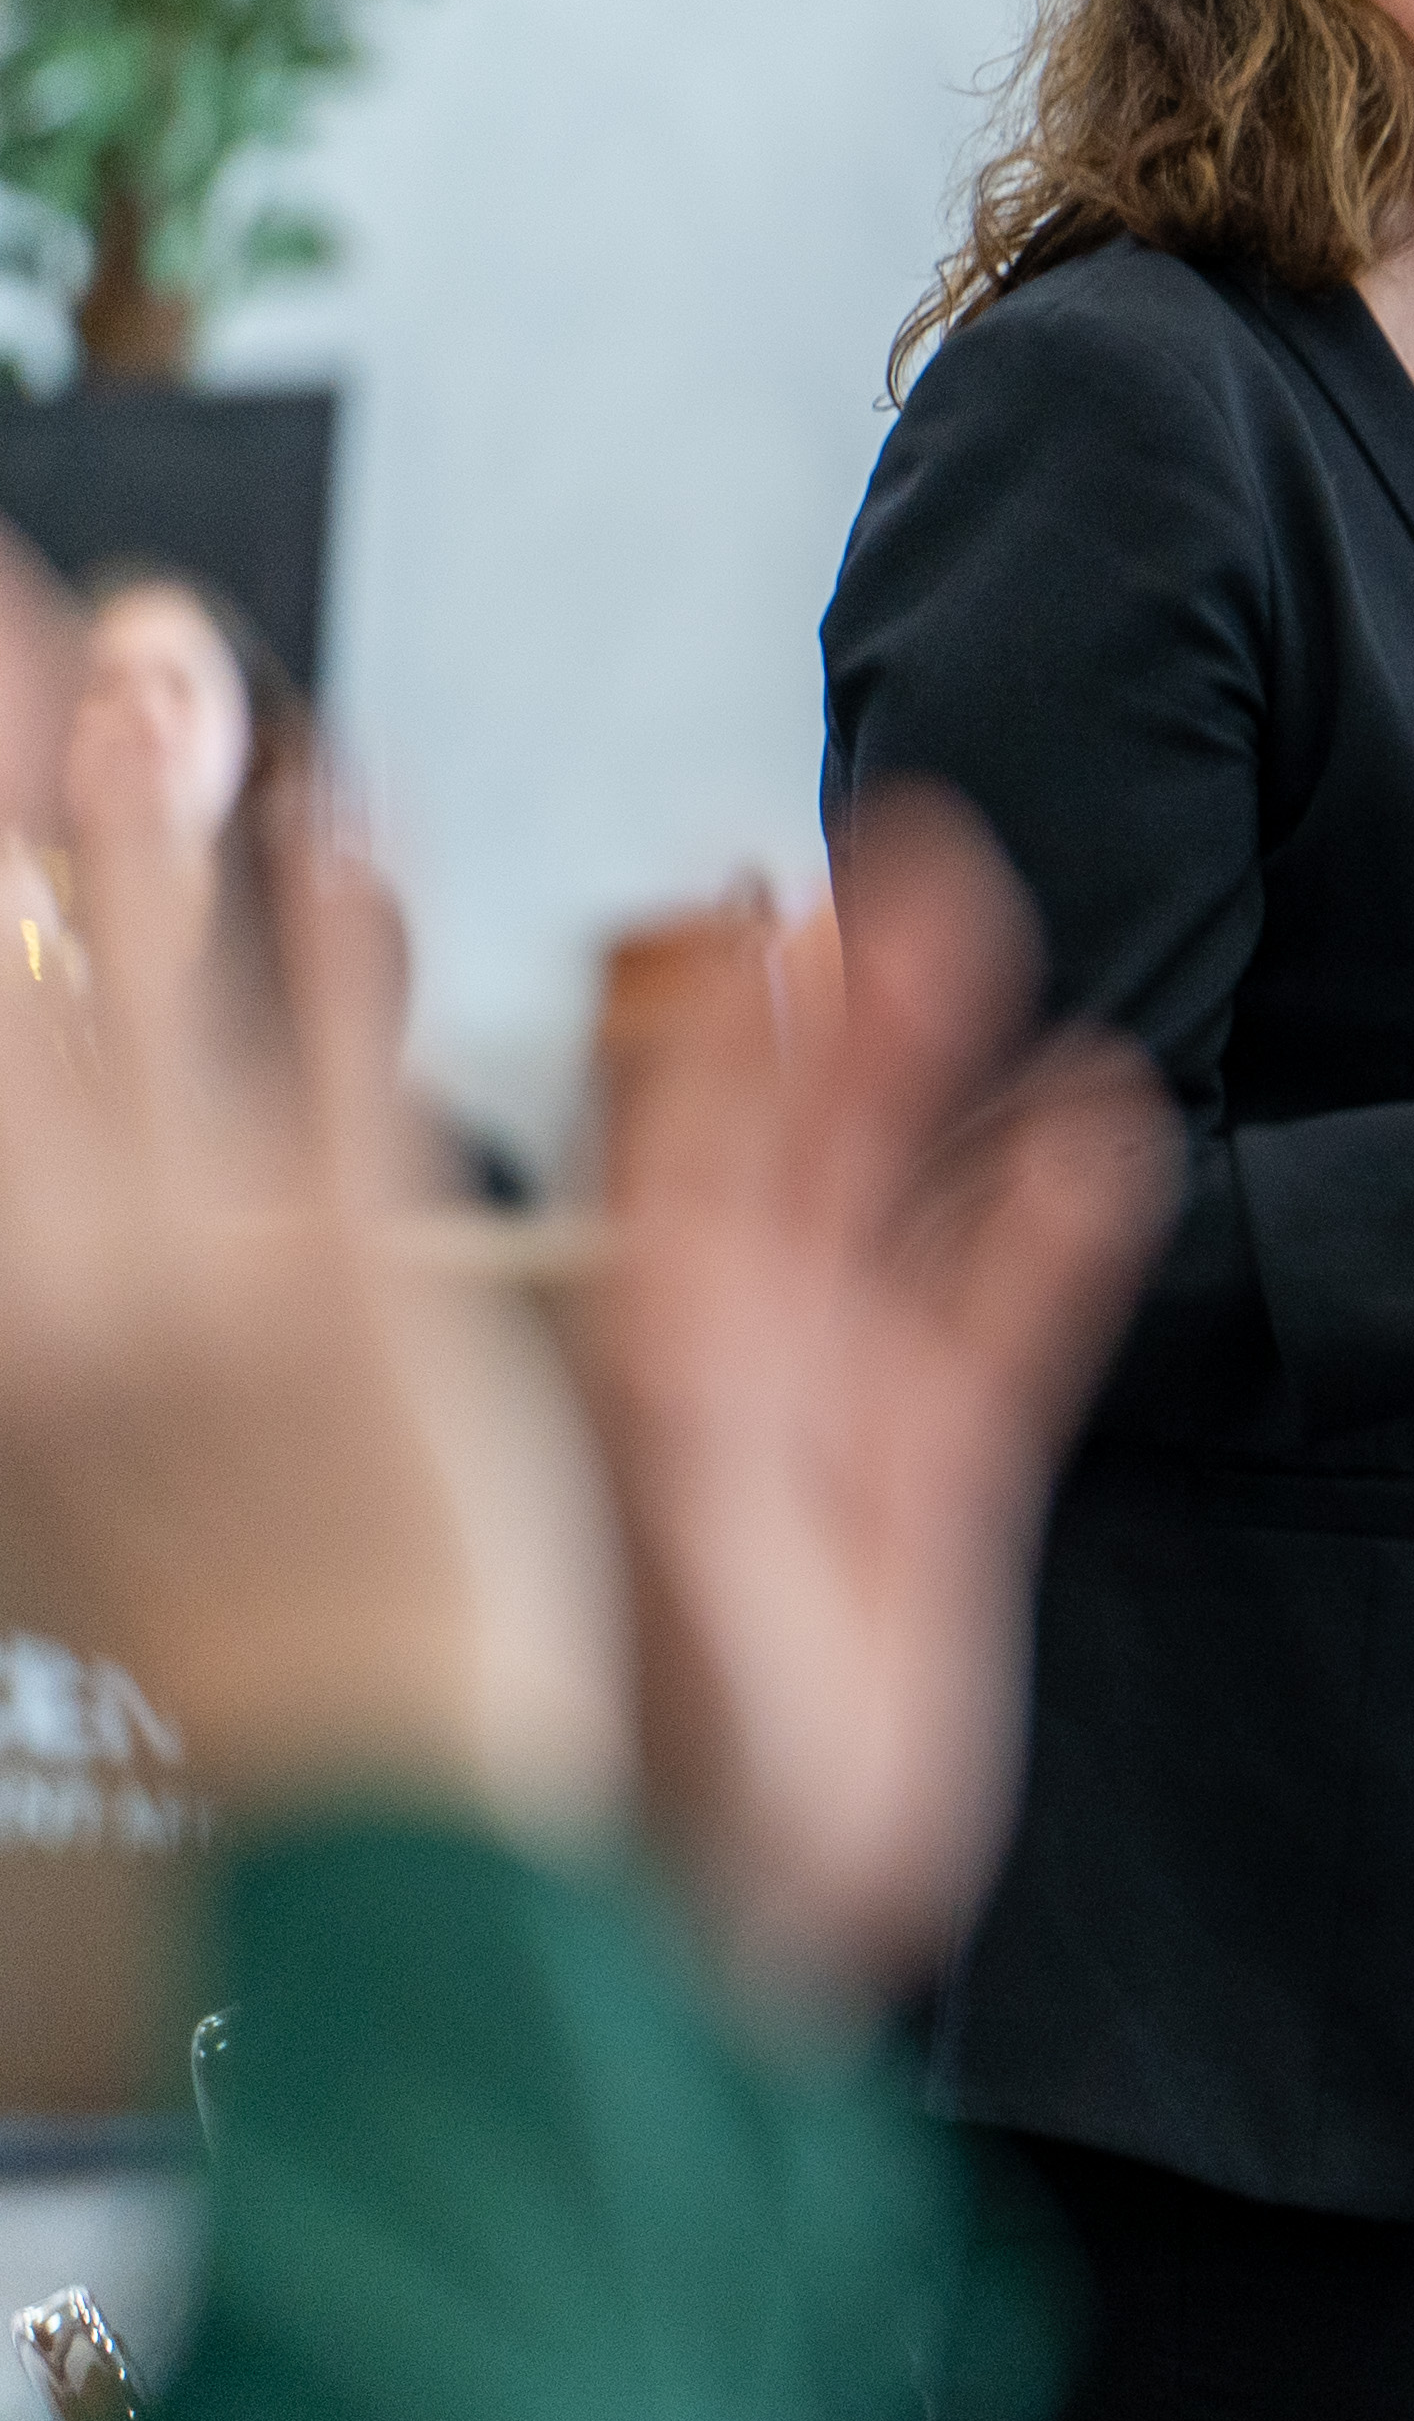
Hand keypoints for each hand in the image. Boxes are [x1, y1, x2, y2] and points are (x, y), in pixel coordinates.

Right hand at [0, 552, 615, 1847]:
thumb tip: (48, 1216)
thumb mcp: (80, 1479)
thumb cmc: (252, 1658)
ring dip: (141, 794)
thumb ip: (52, 1304)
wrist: (370, 1827)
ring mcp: (201, 1284)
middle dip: (2, 775)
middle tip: (16, 593)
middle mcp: (48, 1292)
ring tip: (152, 629)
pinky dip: (327, 926)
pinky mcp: (365, 1299)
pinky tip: (338, 802)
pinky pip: (341, 1066)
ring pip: (151, 986)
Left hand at [587, 797, 1173, 1997]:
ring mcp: (834, 1427)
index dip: (696, 1010)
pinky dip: (1056, 1236)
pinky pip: (1008, 1335)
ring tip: (994, 946)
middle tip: (901, 853)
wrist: (684, 1929)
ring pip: (902, 1211)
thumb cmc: (585, 1743)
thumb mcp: (609, 1494)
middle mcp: (719, 1370)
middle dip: (848, 1001)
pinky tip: (1103, 1136)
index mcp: (618, 1355)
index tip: (738, 880)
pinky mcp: (939, 1500)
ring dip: (948, 1081)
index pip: (659, 1136)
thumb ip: (654, 1312)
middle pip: (793, 1142)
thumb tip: (608, 1181)